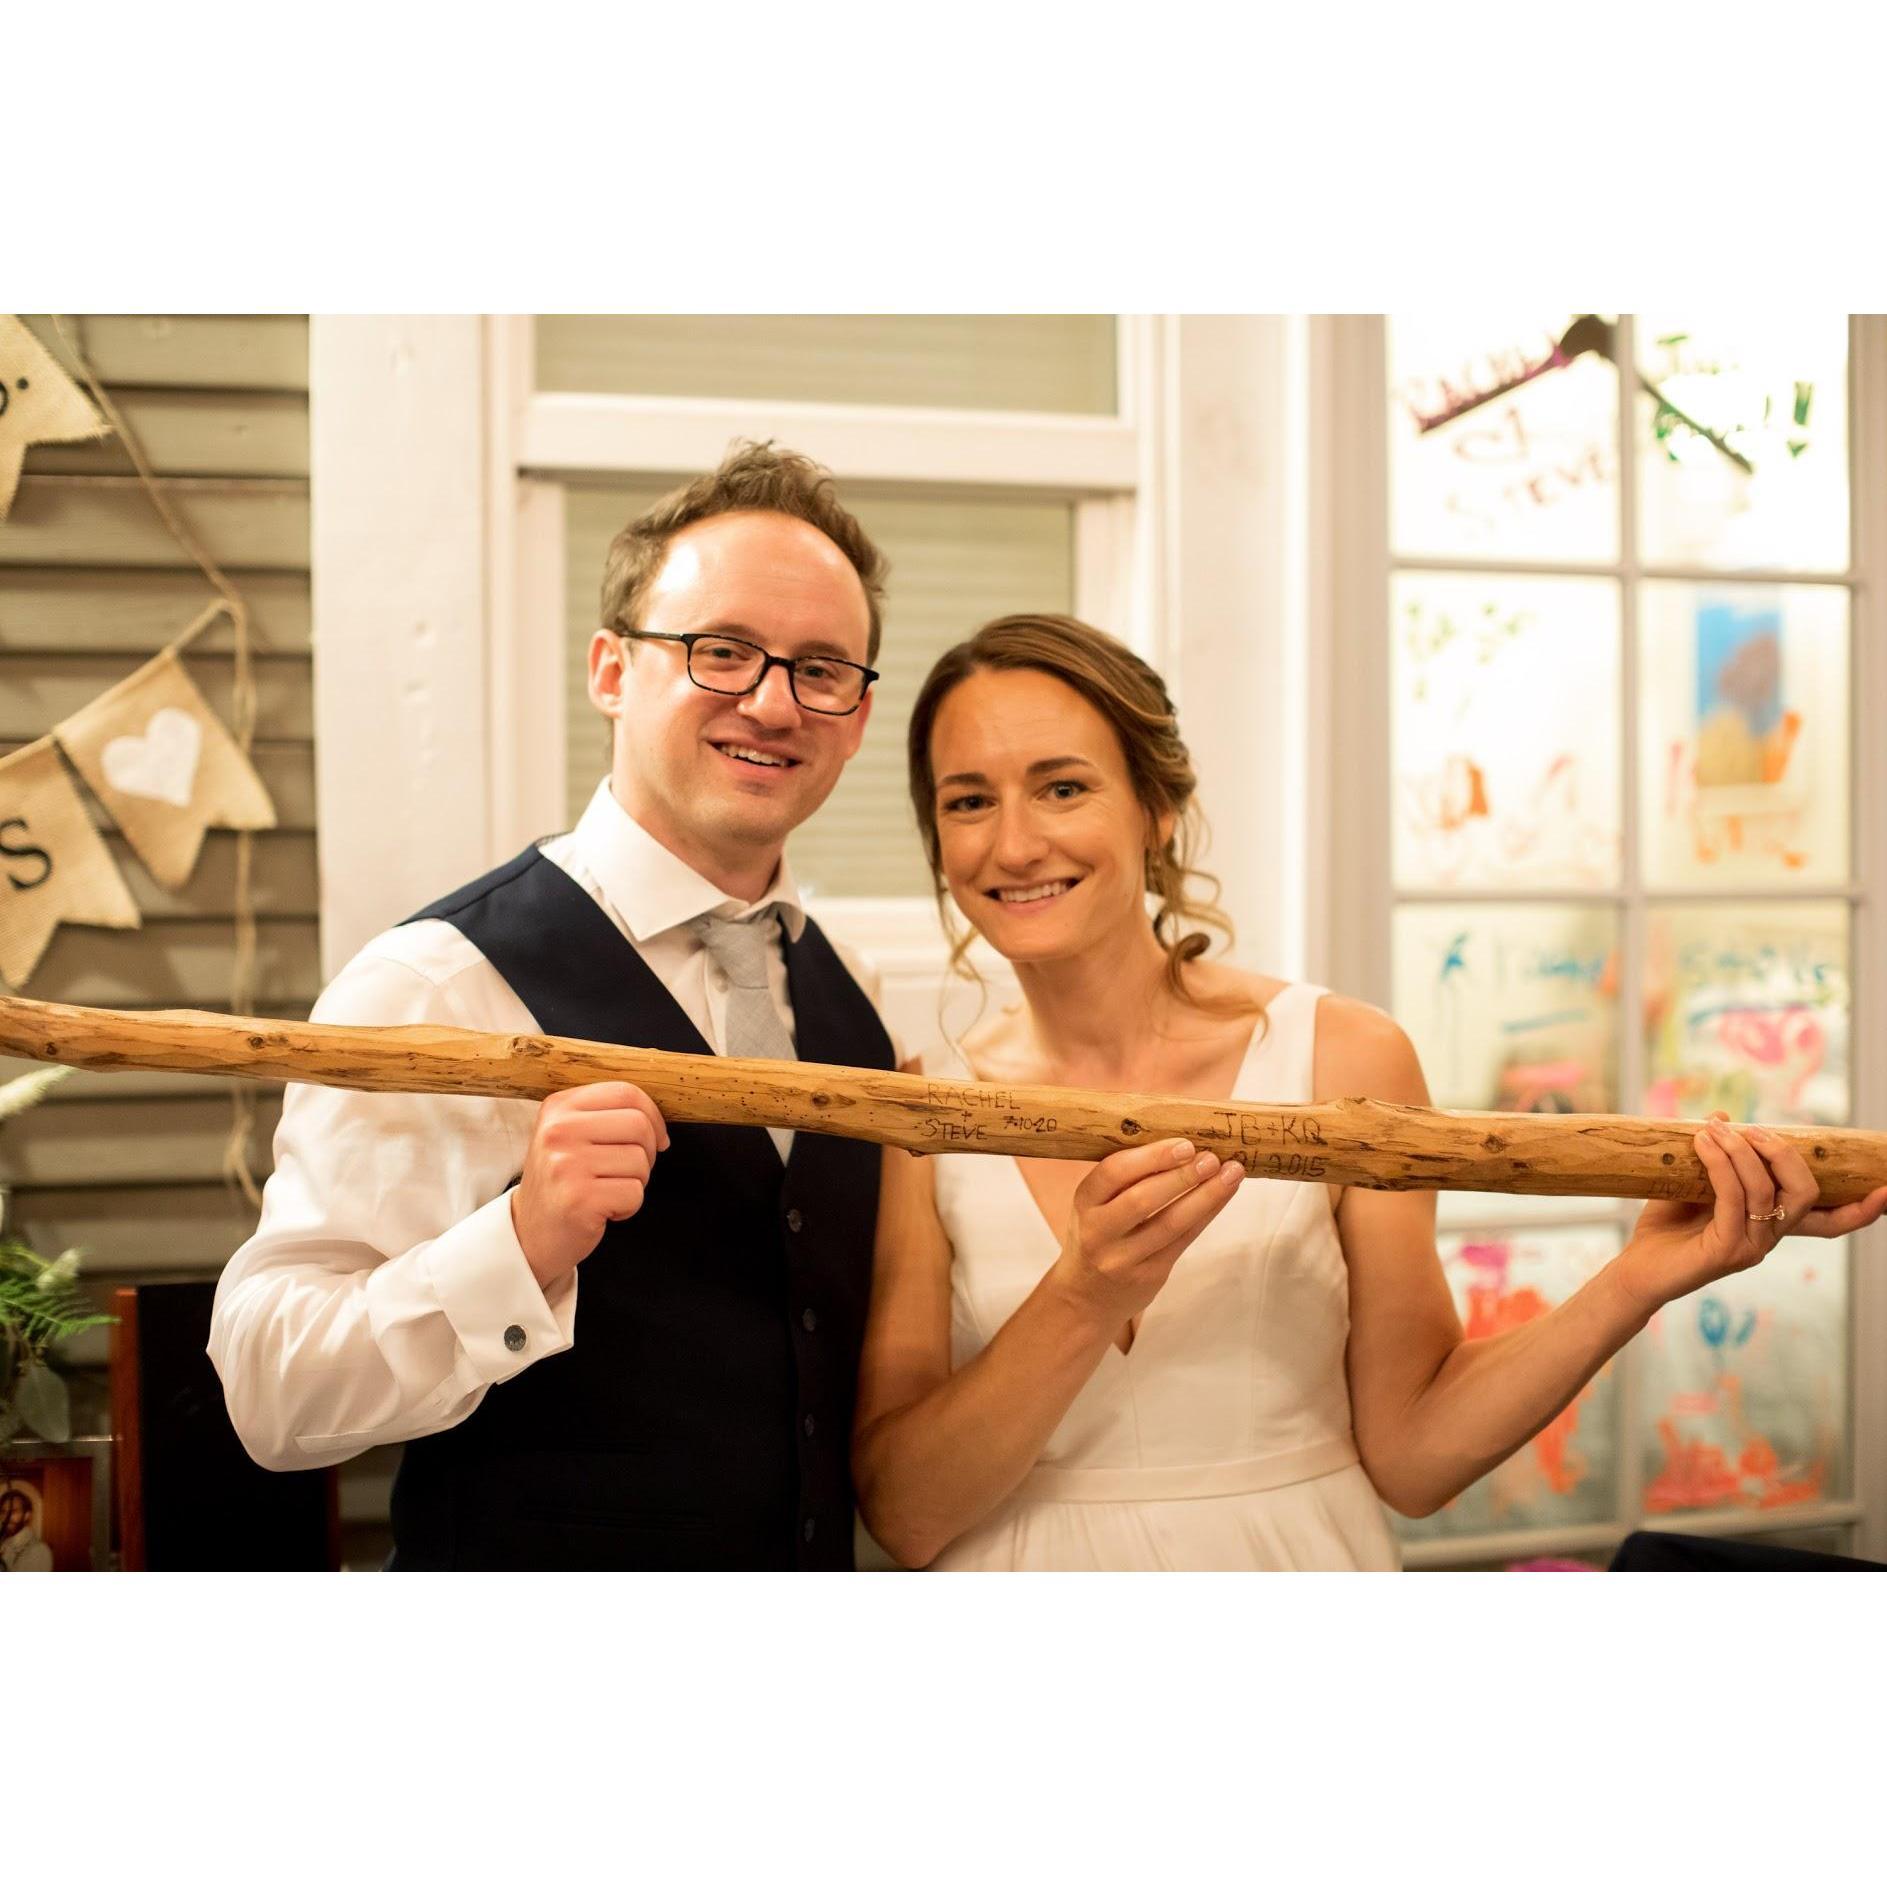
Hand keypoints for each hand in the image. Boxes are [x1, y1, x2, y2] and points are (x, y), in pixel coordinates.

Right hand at [511, 1082, 670, 1292]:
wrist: (529, 1233)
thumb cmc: (561, 1182)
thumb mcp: (570, 1135)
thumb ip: (605, 1116)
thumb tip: (657, 1123)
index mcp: (558, 1108)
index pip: (625, 1092)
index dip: (653, 1116)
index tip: (656, 1138)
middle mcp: (558, 1131)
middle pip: (639, 1125)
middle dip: (648, 1152)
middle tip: (628, 1171)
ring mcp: (565, 1165)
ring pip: (640, 1161)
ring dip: (636, 1182)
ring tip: (607, 1191)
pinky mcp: (578, 1199)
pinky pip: (634, 1193)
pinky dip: (628, 1207)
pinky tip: (603, 1210)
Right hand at [1046, 1138, 1244, 1336]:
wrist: (1086, 1294)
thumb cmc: (1098, 1233)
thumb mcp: (1095, 1204)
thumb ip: (1125, 1178)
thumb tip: (1179, 1142)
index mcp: (1084, 1202)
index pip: (1112, 1173)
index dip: (1151, 1157)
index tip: (1184, 1144)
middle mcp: (1098, 1232)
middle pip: (1142, 1200)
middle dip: (1182, 1176)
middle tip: (1211, 1157)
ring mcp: (1123, 1258)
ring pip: (1170, 1224)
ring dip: (1206, 1196)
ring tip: (1231, 1173)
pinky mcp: (1149, 1275)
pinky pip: (1184, 1241)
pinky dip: (1207, 1214)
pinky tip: (1224, 1195)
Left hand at [1614, 1111, 1886, 1317]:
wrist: (1636, 1270)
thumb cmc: (1666, 1228)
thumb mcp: (1691, 1185)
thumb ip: (1713, 1156)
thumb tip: (1723, 1115)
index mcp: (1771, 1224)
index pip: (1829, 1221)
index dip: (1861, 1210)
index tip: (1885, 1188)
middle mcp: (1770, 1238)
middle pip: (1803, 1192)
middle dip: (1783, 1153)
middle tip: (1749, 1129)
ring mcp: (1752, 1246)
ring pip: (1767, 1191)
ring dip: (1741, 1151)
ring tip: (1713, 1130)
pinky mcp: (1727, 1250)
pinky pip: (1734, 1199)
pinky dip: (1721, 1165)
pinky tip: (1703, 1145)